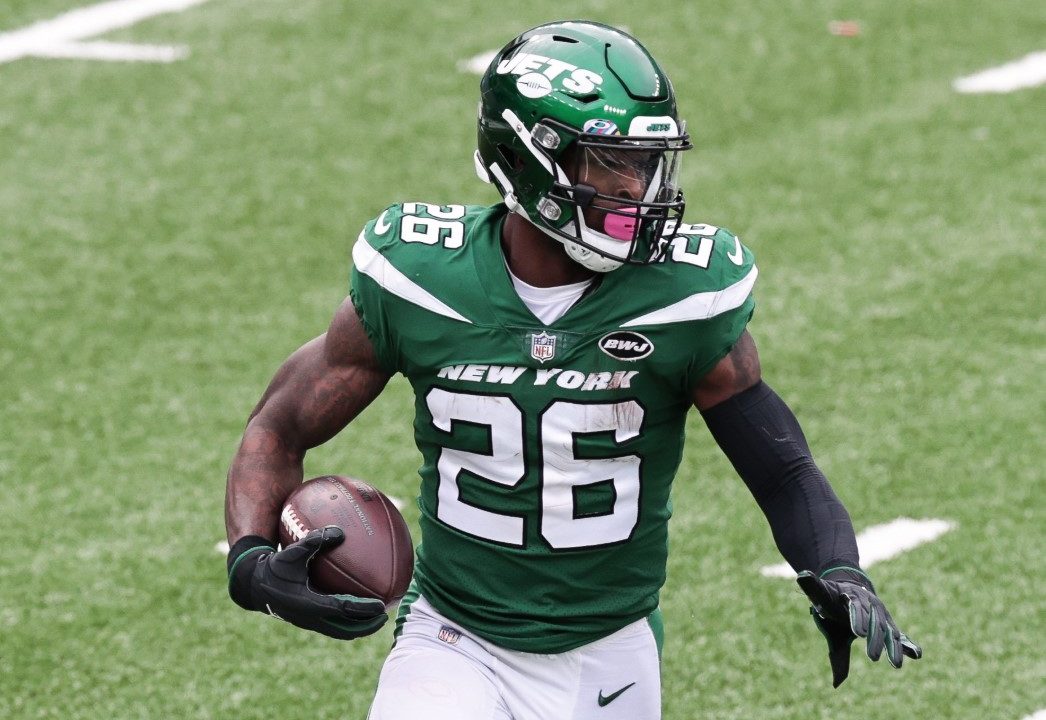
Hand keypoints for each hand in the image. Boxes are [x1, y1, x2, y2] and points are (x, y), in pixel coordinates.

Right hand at [228, 526, 387, 639]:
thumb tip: (339, 531)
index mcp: (309, 604)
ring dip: (358, 627)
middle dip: (366, 626)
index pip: (342, 610)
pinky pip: (333, 625)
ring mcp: (310, 622)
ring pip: (340, 631)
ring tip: (376, 618)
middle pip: (345, 629)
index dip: (363, 610)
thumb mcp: (293, 552)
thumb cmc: (275, 567)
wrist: (254, 585)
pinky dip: (347, 621)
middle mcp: (311, 617)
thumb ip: (315, 541)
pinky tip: (356, 608)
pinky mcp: (308, 620)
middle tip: (385, 617)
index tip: (381, 606)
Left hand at [797, 567, 921, 686]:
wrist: (848, 587)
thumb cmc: (831, 597)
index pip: (855, 607)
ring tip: (895, 665)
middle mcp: (870, 604)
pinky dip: (907, 644)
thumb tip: (802, 574)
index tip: (858, 633)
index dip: (857, 619)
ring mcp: (881, 615)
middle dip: (875, 639)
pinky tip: (917, 655)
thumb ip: (811, 586)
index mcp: (852, 596)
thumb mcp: (820, 592)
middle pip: (874, 621)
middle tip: (873, 657)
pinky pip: (899, 635)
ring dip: (893, 648)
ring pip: (888, 631)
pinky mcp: (887, 625)